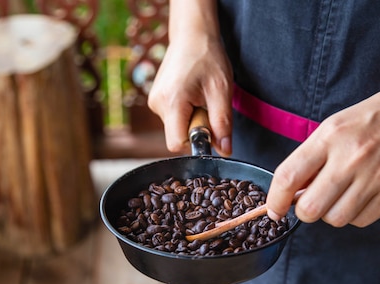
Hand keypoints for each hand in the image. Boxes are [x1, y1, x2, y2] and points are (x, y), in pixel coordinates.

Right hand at [148, 34, 233, 156]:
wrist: (192, 36)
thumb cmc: (208, 58)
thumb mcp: (222, 91)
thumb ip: (222, 123)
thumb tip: (224, 151)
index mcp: (172, 102)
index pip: (177, 144)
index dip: (195, 143)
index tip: (207, 126)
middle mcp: (157, 104)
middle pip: (177, 137)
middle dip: (195, 128)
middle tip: (206, 105)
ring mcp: (154, 102)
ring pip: (176, 128)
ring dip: (191, 119)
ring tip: (199, 96)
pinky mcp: (156, 101)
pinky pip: (173, 119)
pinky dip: (185, 113)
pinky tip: (191, 95)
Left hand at [266, 72, 379, 226]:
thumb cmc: (374, 118)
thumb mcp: (334, 126)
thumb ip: (311, 158)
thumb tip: (289, 193)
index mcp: (331, 137)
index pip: (289, 177)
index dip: (275, 200)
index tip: (274, 209)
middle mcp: (352, 158)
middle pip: (311, 209)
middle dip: (304, 211)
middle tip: (310, 200)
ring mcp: (377, 177)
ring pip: (336, 219)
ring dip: (330, 213)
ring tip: (339, 194)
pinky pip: (361, 220)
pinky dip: (354, 214)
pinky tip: (359, 194)